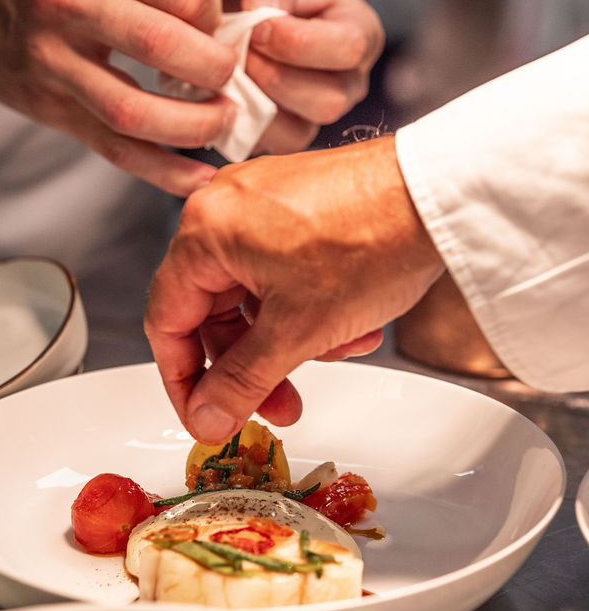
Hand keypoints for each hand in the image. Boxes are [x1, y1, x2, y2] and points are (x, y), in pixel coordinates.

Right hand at [0, 0, 258, 194]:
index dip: (218, 18)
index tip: (223, 32)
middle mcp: (72, 5)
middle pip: (160, 47)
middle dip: (214, 73)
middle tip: (231, 82)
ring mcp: (56, 63)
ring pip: (134, 112)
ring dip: (192, 128)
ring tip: (221, 124)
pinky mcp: (52, 111)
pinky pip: (115, 151)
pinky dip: (162, 172)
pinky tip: (197, 179)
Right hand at [144, 135, 444, 441]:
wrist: (443, 194)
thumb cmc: (374, 236)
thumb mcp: (298, 331)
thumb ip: (243, 381)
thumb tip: (209, 415)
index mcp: (206, 230)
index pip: (168, 322)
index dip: (185, 381)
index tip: (206, 416)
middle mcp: (227, 208)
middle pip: (214, 312)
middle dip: (252, 366)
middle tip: (276, 403)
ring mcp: (264, 204)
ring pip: (254, 297)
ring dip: (289, 340)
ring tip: (334, 352)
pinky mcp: (299, 206)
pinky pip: (282, 273)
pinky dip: (307, 308)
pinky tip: (348, 325)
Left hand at [219, 0, 384, 152]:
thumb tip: (262, 7)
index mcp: (361, 31)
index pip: (348, 49)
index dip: (298, 42)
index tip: (257, 21)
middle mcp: (347, 81)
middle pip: (326, 103)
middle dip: (273, 78)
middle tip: (236, 47)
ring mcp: (314, 112)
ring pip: (294, 134)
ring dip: (253, 105)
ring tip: (225, 68)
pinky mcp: (281, 130)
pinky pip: (263, 144)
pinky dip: (234, 121)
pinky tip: (216, 88)